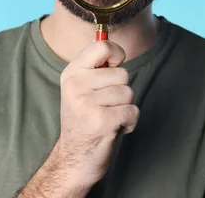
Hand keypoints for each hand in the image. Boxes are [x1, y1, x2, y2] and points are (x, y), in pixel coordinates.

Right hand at [55, 40, 139, 186]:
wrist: (75, 158)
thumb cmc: (84, 120)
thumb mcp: (80, 88)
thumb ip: (95, 68)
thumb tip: (116, 48)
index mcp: (71, 73)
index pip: (102, 46)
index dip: (116, 53)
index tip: (114, 64)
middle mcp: (76, 86)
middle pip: (122, 73)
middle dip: (121, 91)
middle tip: (106, 105)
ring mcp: (87, 103)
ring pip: (128, 92)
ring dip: (125, 107)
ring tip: (109, 117)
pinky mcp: (101, 121)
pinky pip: (132, 110)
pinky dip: (130, 122)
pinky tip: (115, 128)